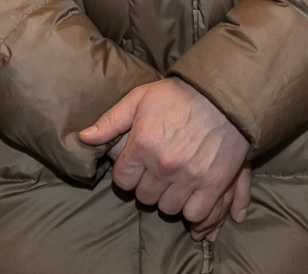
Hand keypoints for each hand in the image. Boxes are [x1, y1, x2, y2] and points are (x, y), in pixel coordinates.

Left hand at [78, 79, 248, 238]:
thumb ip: (110, 121)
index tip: (136, 167)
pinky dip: (192, 209)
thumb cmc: (179, 96)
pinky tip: (190, 196)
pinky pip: (195, 213)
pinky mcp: (213, 184)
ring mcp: (189, 177)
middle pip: (144, 197)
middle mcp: (163, 165)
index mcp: (143, 144)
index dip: (128, 175)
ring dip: (169, 198)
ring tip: (174, 184)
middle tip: (157, 174)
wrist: (224, 95)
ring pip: (168, 208)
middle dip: (148, 187)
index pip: (122, 181)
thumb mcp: (140, 99)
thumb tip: (83, 138)